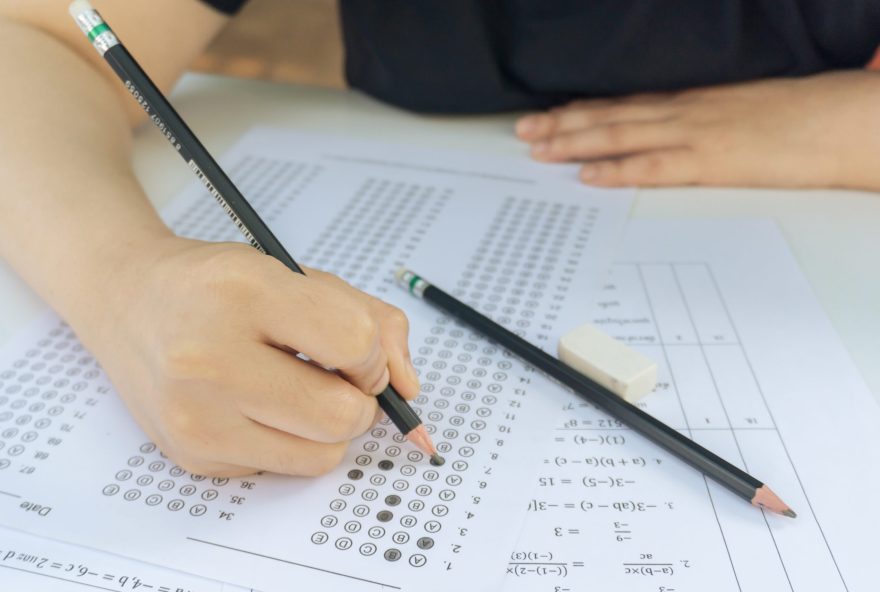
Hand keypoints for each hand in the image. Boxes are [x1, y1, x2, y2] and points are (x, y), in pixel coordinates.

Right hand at [83, 237, 418, 476]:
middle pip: (342, 416)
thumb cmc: (222, 286)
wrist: (130, 301)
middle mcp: (210, 357)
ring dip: (328, 429)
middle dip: (359, 401)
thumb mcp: (299, 276)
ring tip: (297, 391)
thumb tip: (408, 388)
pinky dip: (287, 442)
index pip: (354, 344)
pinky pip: (281, 468)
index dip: (372, 355)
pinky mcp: (192, 454)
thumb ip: (373, 320)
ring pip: (321, 456)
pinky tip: (256, 406)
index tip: (357, 352)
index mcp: (245, 292)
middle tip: (336, 379)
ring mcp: (196, 414)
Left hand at [516, 70, 879, 189]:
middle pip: (613, 116)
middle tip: (523, 130)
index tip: (553, 115)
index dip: (585, 111)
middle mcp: (687, 112)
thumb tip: (679, 137)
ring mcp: (697, 134)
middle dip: (563, 124)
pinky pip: (655, 167)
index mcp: (695, 102)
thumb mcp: (745, 113)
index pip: (628, 105)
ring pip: (623, 135)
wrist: (847, 119)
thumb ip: (708, 123)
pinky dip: (618, 169)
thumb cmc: (804, 118)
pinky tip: (587, 174)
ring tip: (537, 148)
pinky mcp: (713, 162)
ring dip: (575, 142)